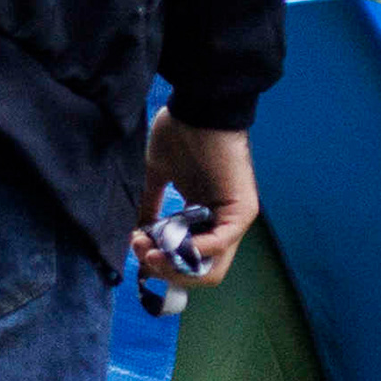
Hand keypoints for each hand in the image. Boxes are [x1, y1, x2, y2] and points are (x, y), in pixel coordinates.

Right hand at [133, 111, 259, 293]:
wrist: (198, 108)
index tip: (138, 253)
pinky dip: (194, 249)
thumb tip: (138, 233)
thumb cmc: (180, 134)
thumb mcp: (158, 176)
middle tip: (142, 254)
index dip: (163, 265)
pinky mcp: (242, 211)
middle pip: (200, 271)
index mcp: (204, 217)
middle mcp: (222, 223)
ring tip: (149, 250)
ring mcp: (234, 220)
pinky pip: (220, 243)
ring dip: (175, 264)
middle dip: (166, 270)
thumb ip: (150, 207)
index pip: (189, 260)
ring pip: (211, 266)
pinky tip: (171, 244)